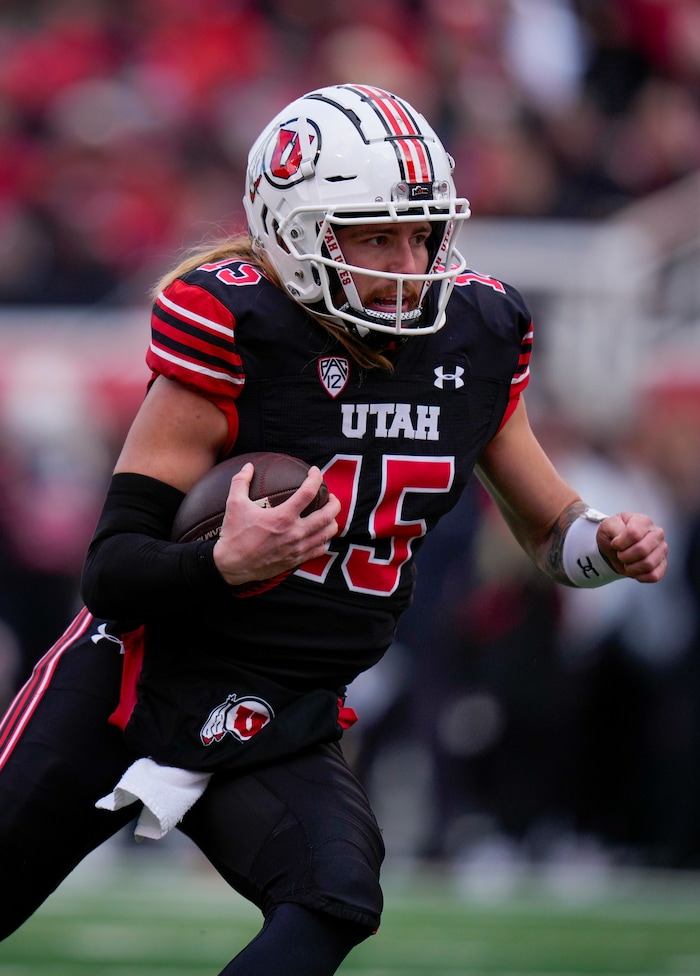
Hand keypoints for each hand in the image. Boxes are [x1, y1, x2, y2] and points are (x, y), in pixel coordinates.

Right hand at [212, 463, 340, 586]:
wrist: (232, 565)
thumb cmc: (233, 534)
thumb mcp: (234, 504)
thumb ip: (240, 481)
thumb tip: (248, 466)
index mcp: (283, 516)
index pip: (308, 492)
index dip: (316, 478)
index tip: (316, 472)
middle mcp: (295, 532)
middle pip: (328, 515)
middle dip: (334, 502)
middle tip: (330, 496)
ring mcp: (297, 548)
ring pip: (327, 533)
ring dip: (332, 521)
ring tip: (328, 515)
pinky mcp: (296, 560)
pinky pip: (319, 550)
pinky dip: (323, 540)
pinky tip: (319, 535)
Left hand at [597, 512, 667, 582]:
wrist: (616, 549)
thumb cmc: (613, 535)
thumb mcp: (607, 526)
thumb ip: (613, 527)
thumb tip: (622, 537)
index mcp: (643, 521)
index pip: (634, 533)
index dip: (619, 543)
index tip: (614, 544)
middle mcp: (657, 533)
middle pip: (643, 549)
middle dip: (625, 556)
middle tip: (620, 555)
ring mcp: (662, 549)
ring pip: (649, 563)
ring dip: (631, 567)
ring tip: (627, 563)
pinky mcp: (663, 564)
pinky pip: (654, 575)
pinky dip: (640, 576)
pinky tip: (634, 570)